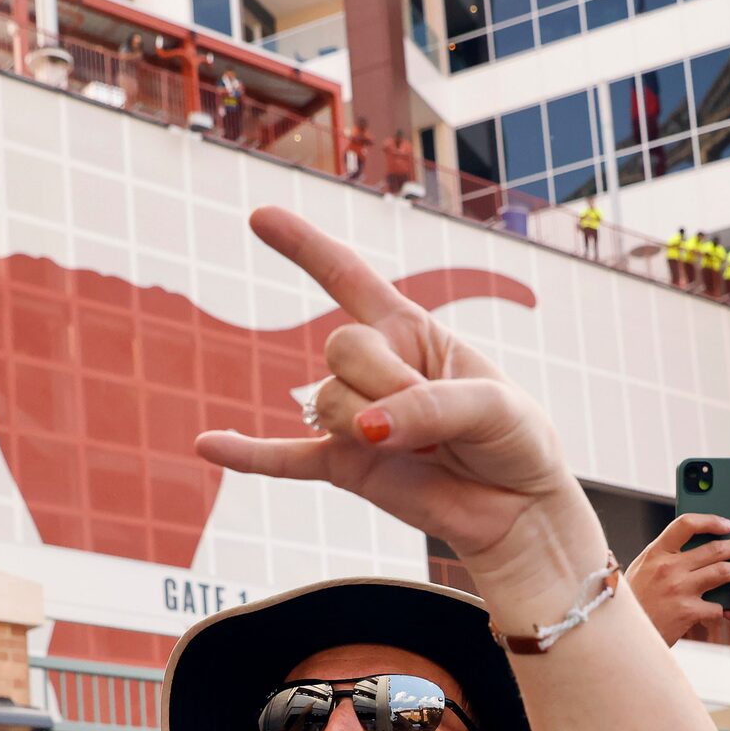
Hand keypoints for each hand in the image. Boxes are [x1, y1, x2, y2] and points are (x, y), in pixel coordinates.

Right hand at [194, 209, 581, 562]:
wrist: (519, 513)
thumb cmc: (515, 443)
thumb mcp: (493, 407)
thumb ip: (429, 408)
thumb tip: (368, 430)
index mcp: (412, 332)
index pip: (349, 279)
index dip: (306, 246)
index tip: (261, 218)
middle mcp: (378, 369)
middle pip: (342, 349)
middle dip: (386, 384)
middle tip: (435, 419)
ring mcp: (357, 418)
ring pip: (328, 405)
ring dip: (372, 429)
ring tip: (422, 449)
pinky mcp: (346, 468)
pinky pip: (286, 459)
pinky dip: (250, 454)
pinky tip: (210, 446)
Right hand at [627, 513, 729, 647]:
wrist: (621, 637)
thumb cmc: (635, 603)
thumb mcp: (642, 571)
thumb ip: (665, 556)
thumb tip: (698, 544)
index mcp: (656, 552)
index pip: (686, 524)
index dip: (711, 520)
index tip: (729, 524)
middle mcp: (667, 567)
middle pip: (715, 548)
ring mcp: (678, 589)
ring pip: (724, 572)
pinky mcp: (687, 612)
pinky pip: (718, 604)